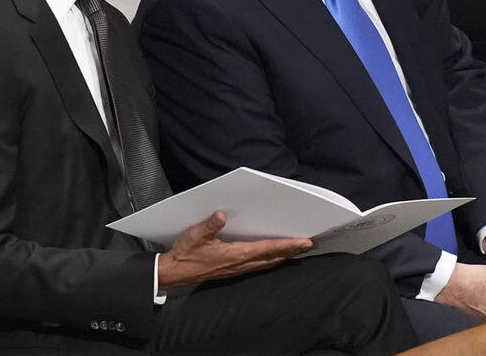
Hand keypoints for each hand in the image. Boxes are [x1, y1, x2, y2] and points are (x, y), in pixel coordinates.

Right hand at [157, 211, 311, 287]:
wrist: (174, 272)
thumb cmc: (185, 253)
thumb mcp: (194, 235)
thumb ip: (209, 225)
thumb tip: (222, 214)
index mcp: (235, 254)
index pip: (267, 249)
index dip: (287, 245)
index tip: (305, 242)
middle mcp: (240, 264)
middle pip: (273, 257)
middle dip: (293, 251)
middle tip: (311, 244)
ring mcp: (238, 269)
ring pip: (267, 263)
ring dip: (284, 256)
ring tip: (299, 250)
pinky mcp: (233, 270)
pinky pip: (259, 265)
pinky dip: (271, 260)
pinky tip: (275, 257)